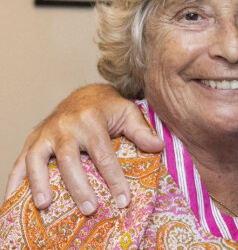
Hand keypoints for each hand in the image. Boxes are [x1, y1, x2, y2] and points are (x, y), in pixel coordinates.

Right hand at [4, 84, 163, 213]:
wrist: (85, 94)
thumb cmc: (108, 107)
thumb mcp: (128, 112)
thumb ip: (141, 130)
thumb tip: (158, 147)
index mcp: (91, 118)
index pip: (103, 153)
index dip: (114, 178)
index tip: (123, 200)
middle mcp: (65, 125)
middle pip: (70, 159)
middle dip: (80, 186)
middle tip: (90, 208)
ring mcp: (46, 132)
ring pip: (38, 159)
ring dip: (40, 183)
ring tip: (46, 205)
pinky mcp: (33, 140)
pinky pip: (19, 162)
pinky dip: (14, 182)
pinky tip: (13, 201)